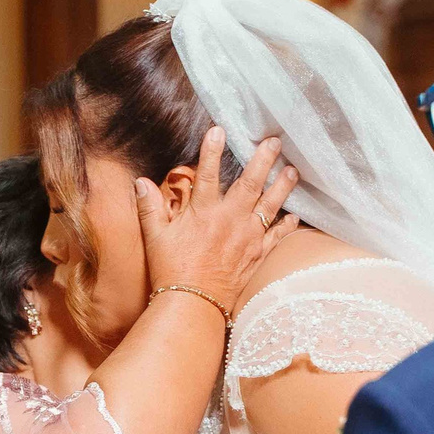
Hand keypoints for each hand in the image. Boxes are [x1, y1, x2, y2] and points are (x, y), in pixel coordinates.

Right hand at [138, 127, 299, 313]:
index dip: (212, 150)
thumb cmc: (171, 271)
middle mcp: (230, 220)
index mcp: (203, 213)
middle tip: (275, 142)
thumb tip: (140, 182)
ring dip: (282, 187)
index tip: (218, 129)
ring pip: (270, 205)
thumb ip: (149, 207)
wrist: (193, 304)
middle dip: (263, 160)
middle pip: (250, 183)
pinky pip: (276, 237)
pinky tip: (294, 216)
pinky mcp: (257, 255)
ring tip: (292, 171)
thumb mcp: (155, 238)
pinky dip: (286, 226)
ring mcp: (247, 237)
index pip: (207, 174)